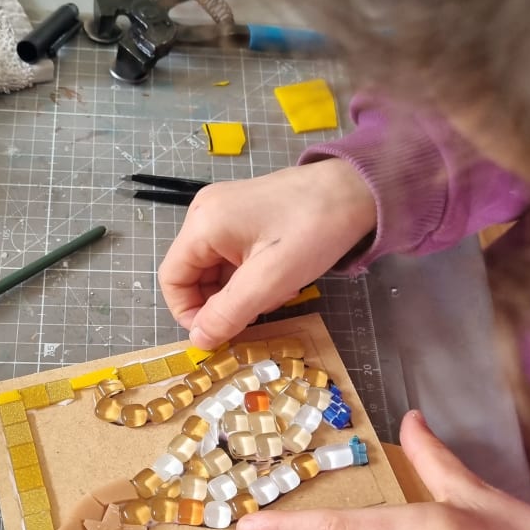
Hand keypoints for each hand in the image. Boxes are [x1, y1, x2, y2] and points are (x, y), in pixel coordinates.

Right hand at [158, 159, 376, 348]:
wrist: (357, 189)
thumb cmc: (313, 230)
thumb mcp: (270, 281)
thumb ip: (228, 314)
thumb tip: (197, 340)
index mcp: (203, 224)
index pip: (172, 279)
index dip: (189, 313)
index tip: (220, 333)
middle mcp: (206, 213)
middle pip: (194, 275)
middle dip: (222, 302)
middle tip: (261, 310)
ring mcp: (225, 212)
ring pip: (217, 270)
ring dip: (242, 292)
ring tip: (279, 291)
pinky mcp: (245, 215)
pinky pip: (234, 257)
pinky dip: (252, 276)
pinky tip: (281, 277)